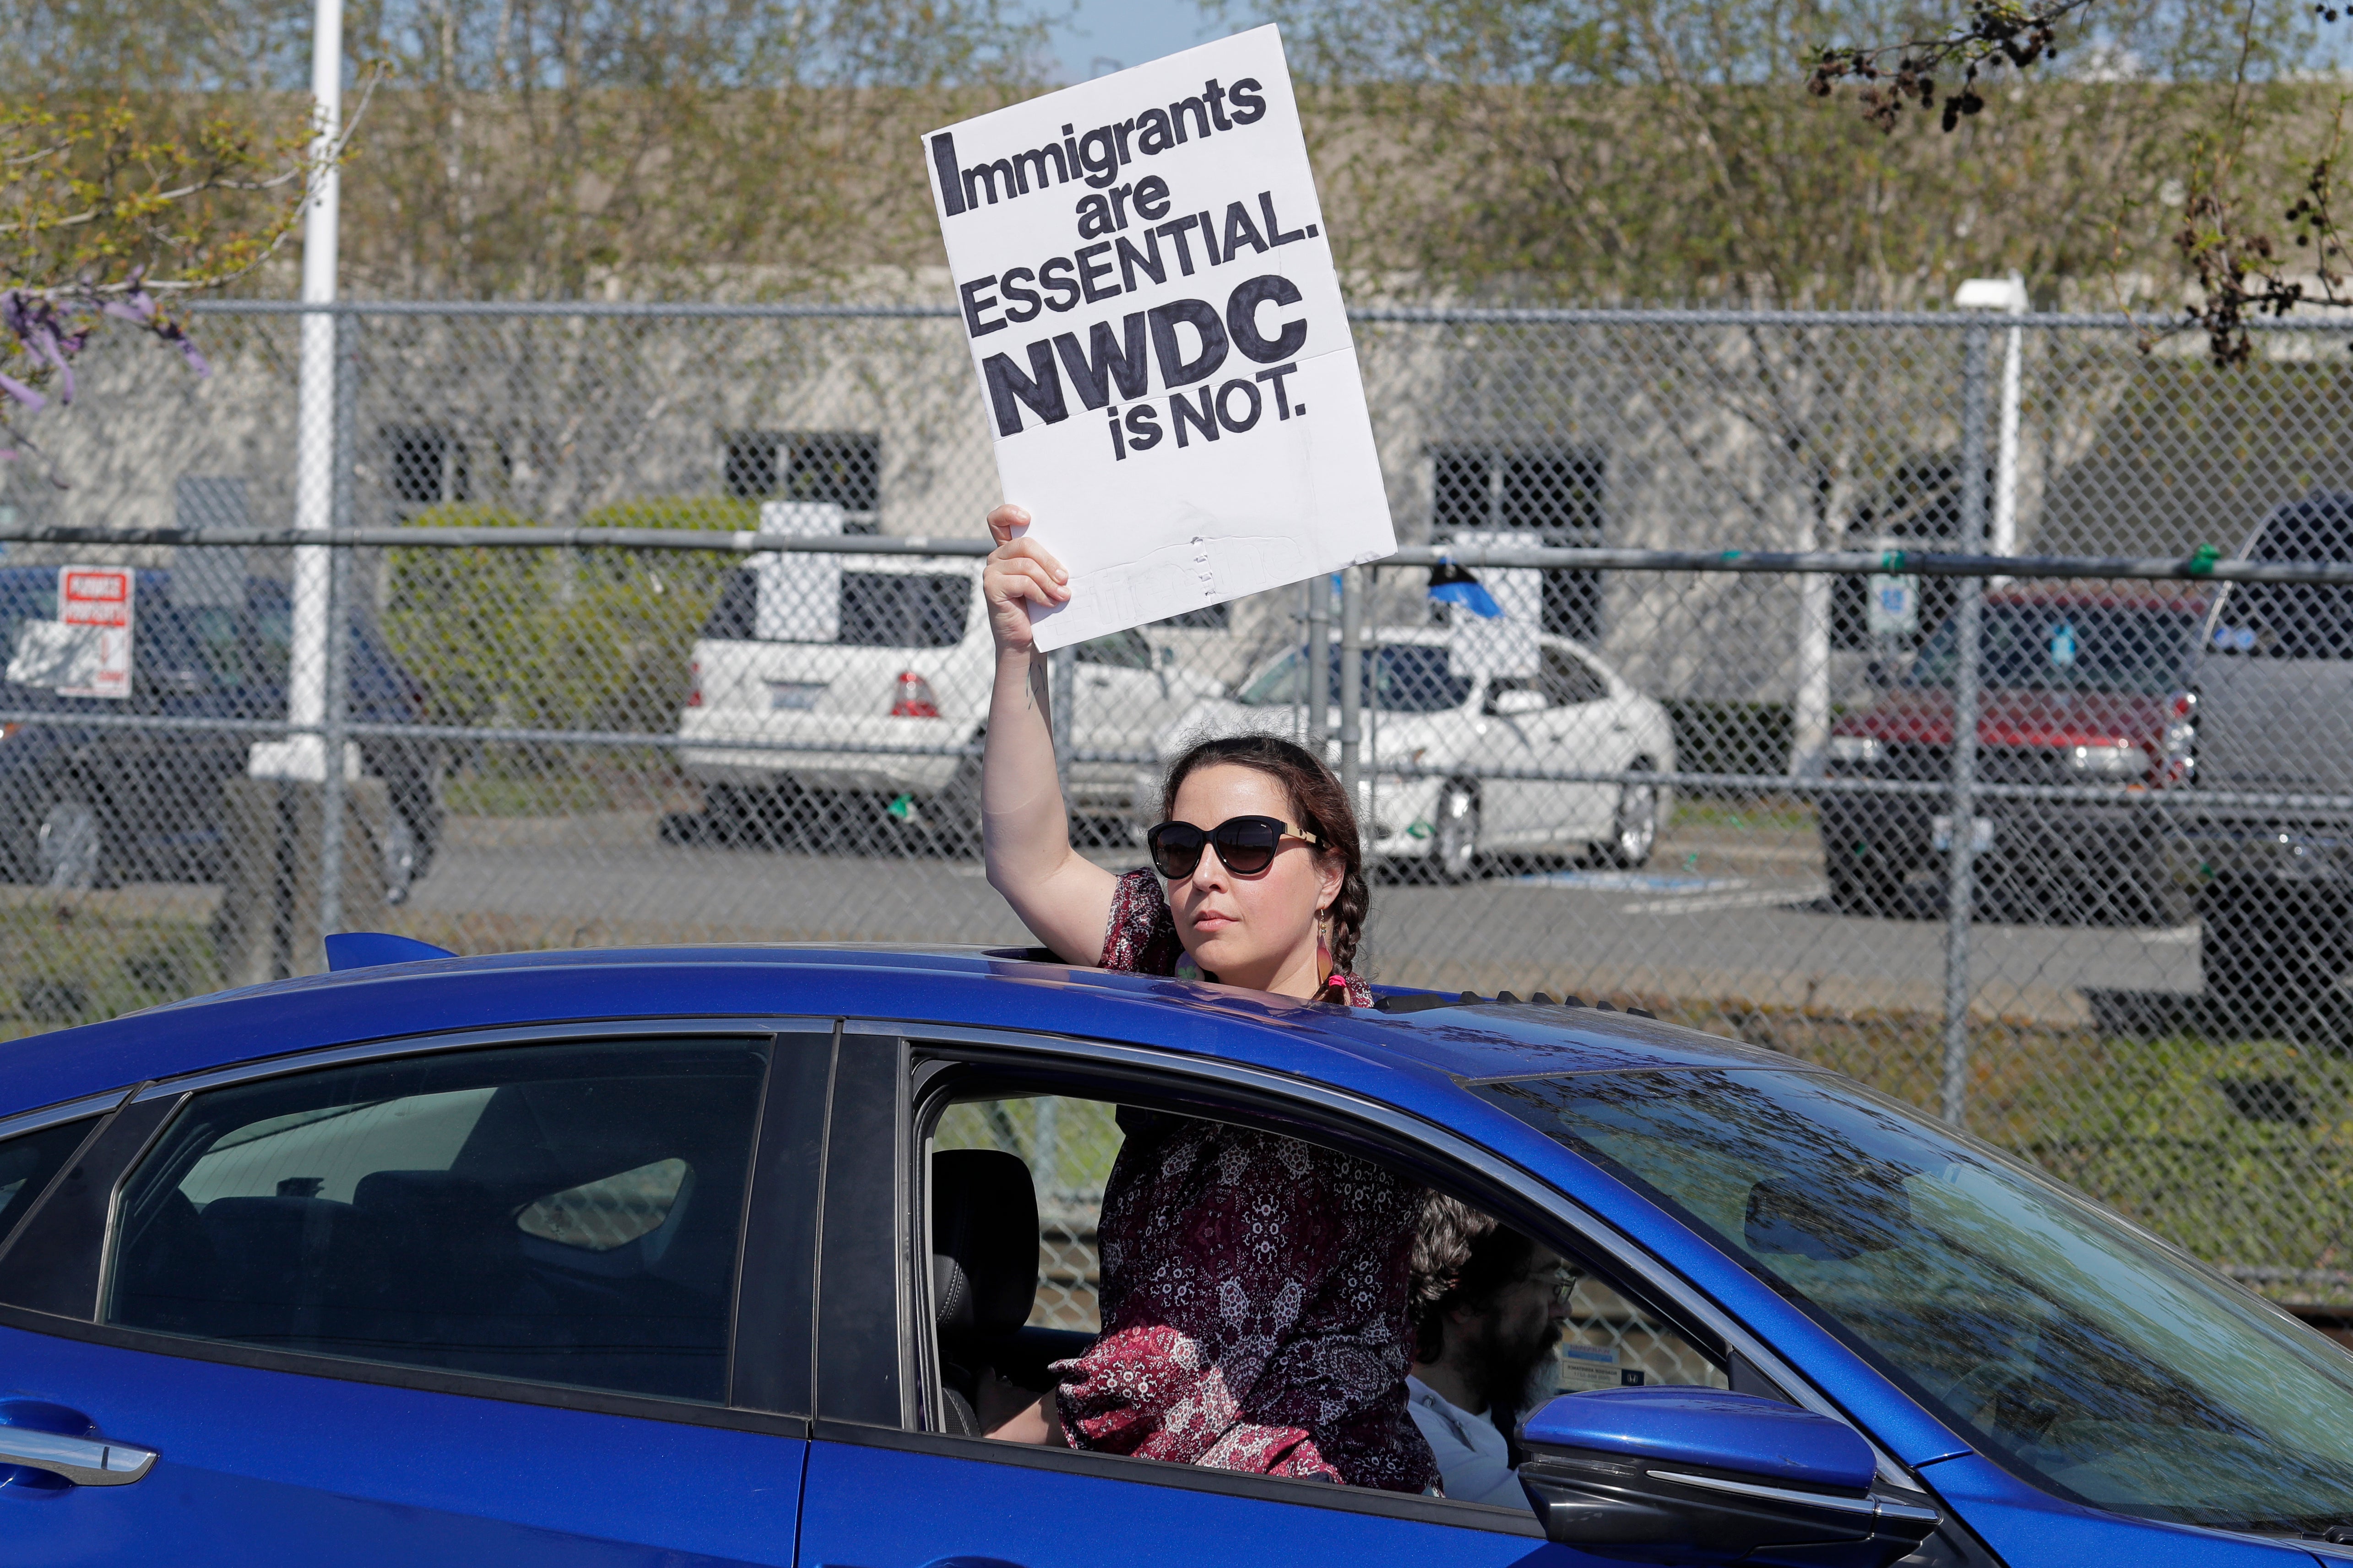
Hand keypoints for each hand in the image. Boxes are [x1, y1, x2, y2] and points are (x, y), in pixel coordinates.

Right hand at [982, 503, 1068, 655]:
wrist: (1026, 641)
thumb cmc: (1039, 609)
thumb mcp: (1045, 580)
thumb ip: (1047, 563)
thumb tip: (1068, 555)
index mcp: (1008, 550)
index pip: (998, 520)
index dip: (1009, 512)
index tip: (1027, 518)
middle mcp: (997, 557)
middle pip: (1025, 543)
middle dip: (1050, 561)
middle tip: (1066, 578)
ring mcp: (991, 572)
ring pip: (1027, 565)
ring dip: (1049, 581)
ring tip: (1063, 595)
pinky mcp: (991, 588)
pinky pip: (1022, 582)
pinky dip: (1040, 593)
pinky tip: (1049, 603)